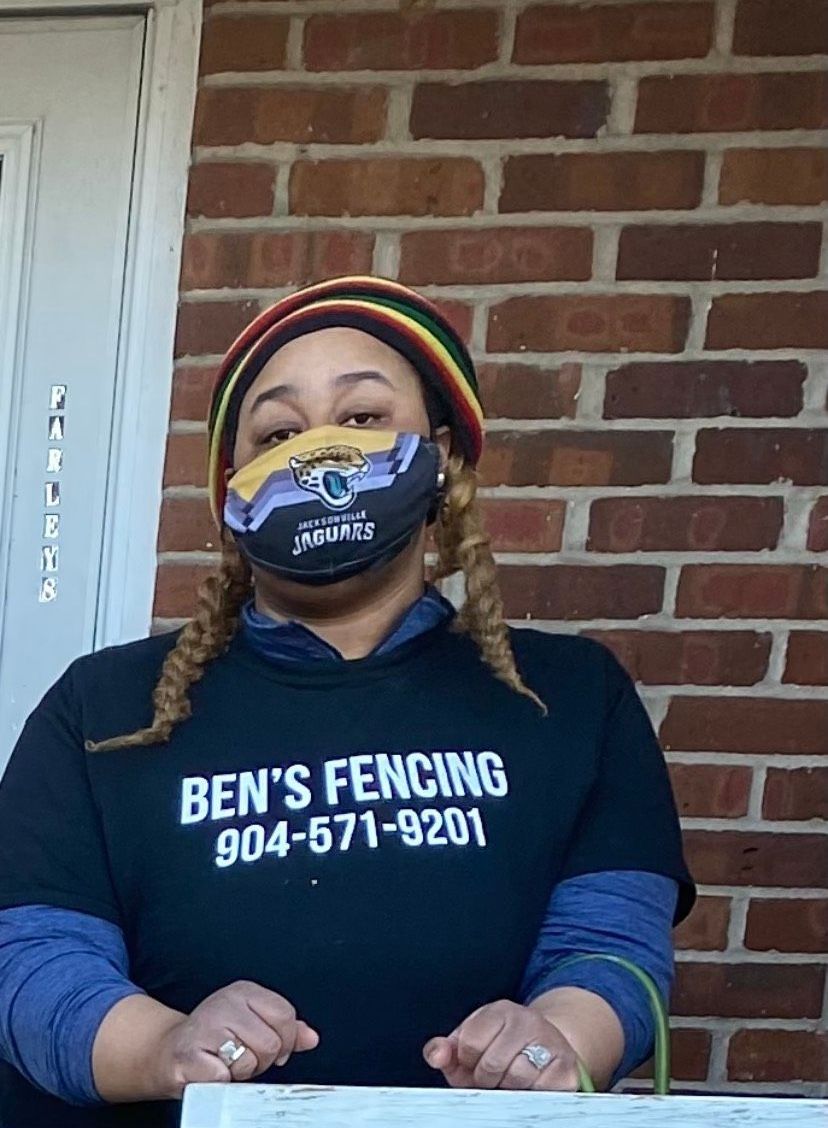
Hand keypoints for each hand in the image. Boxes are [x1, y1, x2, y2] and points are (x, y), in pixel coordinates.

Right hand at [152, 980, 318, 1097]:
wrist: (168, 1052)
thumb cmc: (215, 1040)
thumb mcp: (253, 1024)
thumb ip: (285, 1030)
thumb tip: (311, 1037)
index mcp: (244, 991)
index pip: (286, 1015)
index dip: (285, 1040)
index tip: (272, 1049)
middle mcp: (225, 1003)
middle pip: (272, 1042)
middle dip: (261, 1060)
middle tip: (241, 1057)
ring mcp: (206, 1026)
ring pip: (250, 1061)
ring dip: (240, 1072)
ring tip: (225, 1062)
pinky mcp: (190, 1054)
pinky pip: (225, 1077)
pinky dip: (221, 1081)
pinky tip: (210, 1071)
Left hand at [423, 999, 579, 1090]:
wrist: (550, 1049)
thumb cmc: (502, 1049)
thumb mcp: (472, 1044)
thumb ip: (447, 1050)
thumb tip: (435, 1055)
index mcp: (500, 1010)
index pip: (470, 1044)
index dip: (468, 1062)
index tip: (475, 1062)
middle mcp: (527, 1020)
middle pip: (492, 1064)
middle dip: (486, 1080)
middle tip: (492, 1078)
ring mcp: (551, 1042)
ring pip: (517, 1077)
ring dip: (508, 1089)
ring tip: (510, 1082)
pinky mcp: (566, 1068)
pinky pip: (541, 1091)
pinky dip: (530, 1095)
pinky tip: (529, 1086)